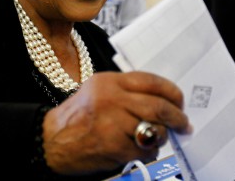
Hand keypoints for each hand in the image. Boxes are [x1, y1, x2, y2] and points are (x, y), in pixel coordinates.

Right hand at [42, 71, 189, 175]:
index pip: (152, 82)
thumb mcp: (98, 90)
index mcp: (110, 82)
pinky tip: (140, 150)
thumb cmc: (77, 116)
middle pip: (158, 107)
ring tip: (155, 138)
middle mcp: (112, 99)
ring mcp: (112, 123)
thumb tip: (162, 101)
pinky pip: (143, 150)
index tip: (180, 103)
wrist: (50, 141)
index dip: (172, 93)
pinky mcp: (113, 146)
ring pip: (154, 130)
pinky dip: (147, 152)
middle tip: (183, 124)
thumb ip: (127, 91)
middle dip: (177, 118)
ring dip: (160, 137)